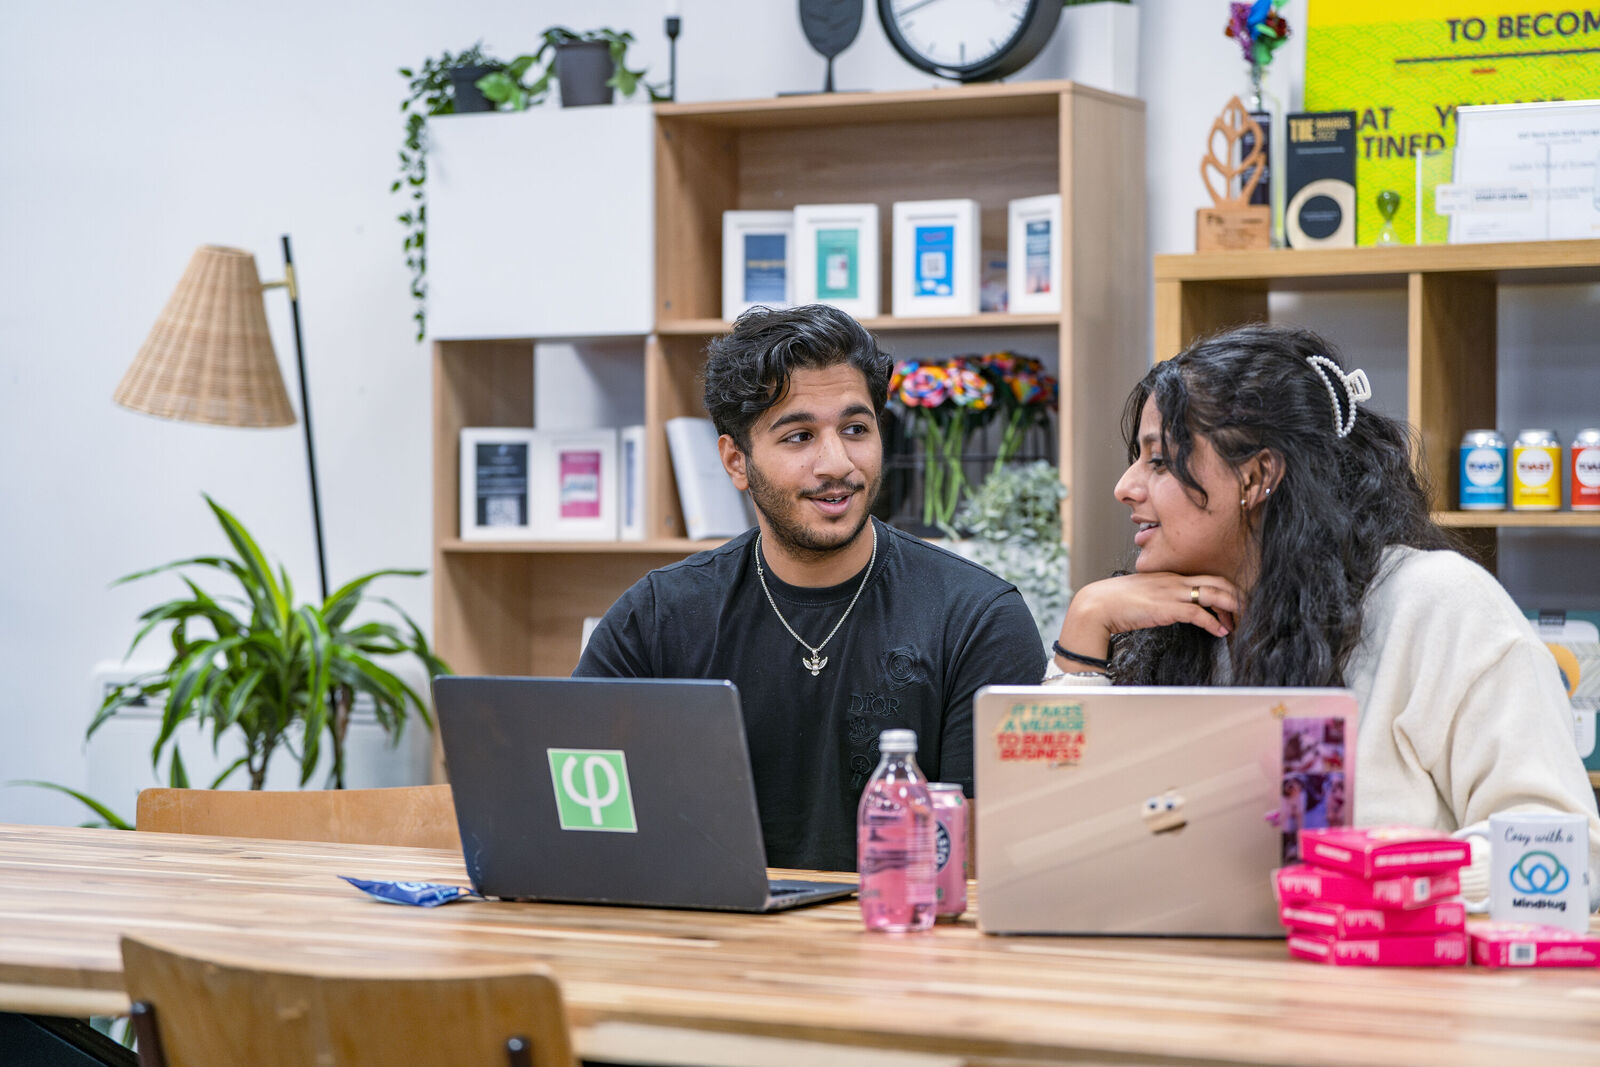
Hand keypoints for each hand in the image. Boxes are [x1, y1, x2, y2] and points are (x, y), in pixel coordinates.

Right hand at [1056, 572, 1240, 661]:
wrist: (1098, 604)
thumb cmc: (1115, 602)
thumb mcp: (1143, 594)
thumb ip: (1159, 596)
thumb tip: (1169, 608)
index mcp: (1169, 575)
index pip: (1206, 576)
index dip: (1225, 589)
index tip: (1233, 604)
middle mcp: (1174, 580)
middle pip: (1217, 581)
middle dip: (1236, 596)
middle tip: (1246, 611)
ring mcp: (1171, 592)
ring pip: (1213, 593)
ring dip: (1231, 608)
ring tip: (1241, 621)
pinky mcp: (1166, 607)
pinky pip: (1198, 612)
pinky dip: (1213, 622)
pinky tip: (1221, 631)